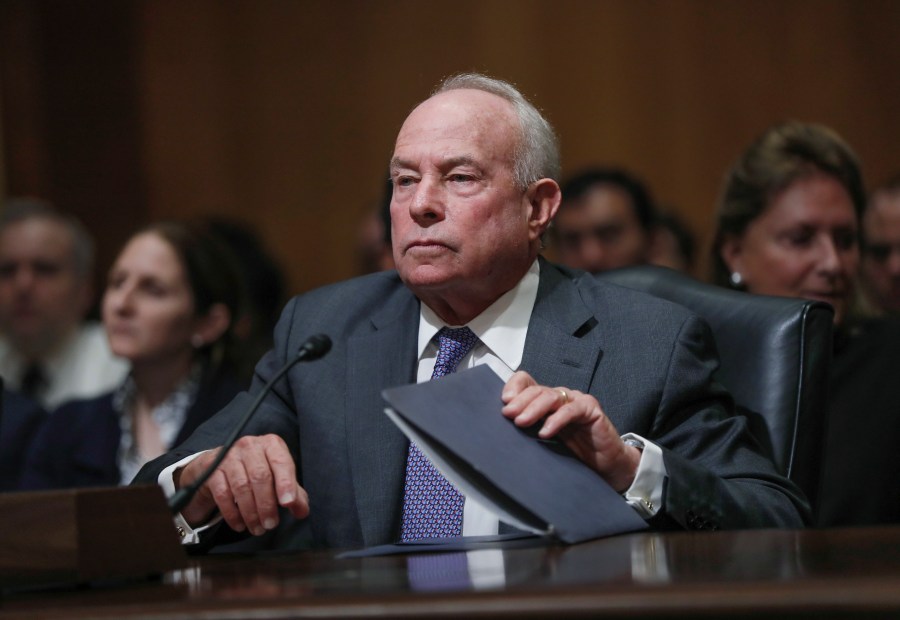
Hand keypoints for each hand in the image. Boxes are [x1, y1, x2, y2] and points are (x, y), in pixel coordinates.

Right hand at [175, 434, 309, 534]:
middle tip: (271, 525)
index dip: (286, 483)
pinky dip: (232, 513)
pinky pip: (223, 494)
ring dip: (250, 513)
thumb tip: (302, 511)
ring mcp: (229, 456)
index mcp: (271, 444)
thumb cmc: (257, 470)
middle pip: (260, 476)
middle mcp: (250, 445)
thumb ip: (293, 493)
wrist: (220, 464)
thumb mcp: (278, 477)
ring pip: (241, 487)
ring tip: (258, 528)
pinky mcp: (212, 469)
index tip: (288, 503)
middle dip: (267, 505)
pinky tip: (240, 525)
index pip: (281, 462)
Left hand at [501, 371, 641, 491]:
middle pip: (537, 389)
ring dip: (534, 408)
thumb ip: (529, 429)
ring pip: (551, 396)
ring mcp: (576, 400)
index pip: (527, 382)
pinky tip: (545, 431)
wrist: (606, 464)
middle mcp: (560, 397)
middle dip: (520, 401)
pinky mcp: (591, 409)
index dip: (514, 387)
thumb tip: (501, 429)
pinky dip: (556, 420)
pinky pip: (571, 410)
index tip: (504, 403)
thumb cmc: (576, 452)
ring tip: (521, 422)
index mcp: (547, 401)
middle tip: (508, 414)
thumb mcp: (545, 440)